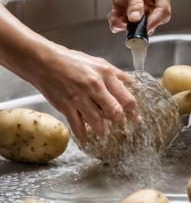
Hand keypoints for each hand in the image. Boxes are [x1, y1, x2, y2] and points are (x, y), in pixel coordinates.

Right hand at [0, 5, 140, 145]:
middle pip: (114, 111)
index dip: (132, 109)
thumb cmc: (72, 61)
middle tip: (121, 123)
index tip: (133, 114)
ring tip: (104, 130)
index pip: (126, 98)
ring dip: (103, 129)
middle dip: (120, 121)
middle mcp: (95, 87)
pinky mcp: (66, 106)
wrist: (44, 61)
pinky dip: (82, 136)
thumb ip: (117, 74)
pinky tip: (86, 141)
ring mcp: (79, 98)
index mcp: (105, 75)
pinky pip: (77, 125)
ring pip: (97, 121)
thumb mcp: (98, 62)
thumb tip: (131, 82)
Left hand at [93, 0, 171, 34]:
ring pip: (136, 22)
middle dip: (139, 25)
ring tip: (116, 20)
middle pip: (152, 19)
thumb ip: (134, 1)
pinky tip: (113, 15)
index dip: (154, 21)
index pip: (163, 10)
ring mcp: (139, 2)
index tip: (144, 28)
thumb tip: (136, 19)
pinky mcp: (127, 5)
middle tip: (130, 27)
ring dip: (125, 24)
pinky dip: (118, 21)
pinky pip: (124, 19)